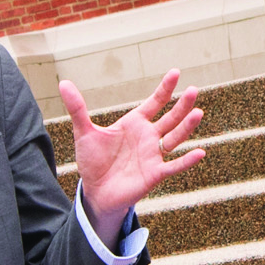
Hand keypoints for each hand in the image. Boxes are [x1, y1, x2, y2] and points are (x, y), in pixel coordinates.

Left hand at [65, 70, 209, 232]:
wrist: (95, 191)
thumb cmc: (92, 161)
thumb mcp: (83, 132)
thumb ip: (77, 108)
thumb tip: (63, 83)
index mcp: (135, 123)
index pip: (154, 102)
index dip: (165, 89)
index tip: (176, 73)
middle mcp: (148, 137)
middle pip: (170, 118)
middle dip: (181, 105)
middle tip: (193, 90)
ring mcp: (153, 155)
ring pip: (175, 138)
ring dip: (186, 127)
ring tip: (198, 113)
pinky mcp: (154, 174)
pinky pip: (173, 166)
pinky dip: (186, 161)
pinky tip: (200, 152)